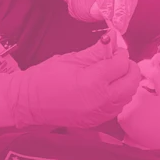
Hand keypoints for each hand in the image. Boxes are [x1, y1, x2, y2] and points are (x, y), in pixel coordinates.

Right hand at [0, 38, 141, 128]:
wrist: (28, 102)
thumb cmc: (45, 78)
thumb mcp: (71, 59)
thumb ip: (96, 50)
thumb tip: (112, 38)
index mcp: (92, 82)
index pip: (121, 64)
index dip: (120, 52)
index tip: (114, 47)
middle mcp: (100, 100)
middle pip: (131, 82)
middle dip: (128, 67)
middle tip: (117, 58)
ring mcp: (99, 114)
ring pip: (128, 96)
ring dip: (125, 82)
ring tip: (113, 72)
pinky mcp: (96, 121)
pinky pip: (117, 107)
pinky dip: (118, 95)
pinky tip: (108, 87)